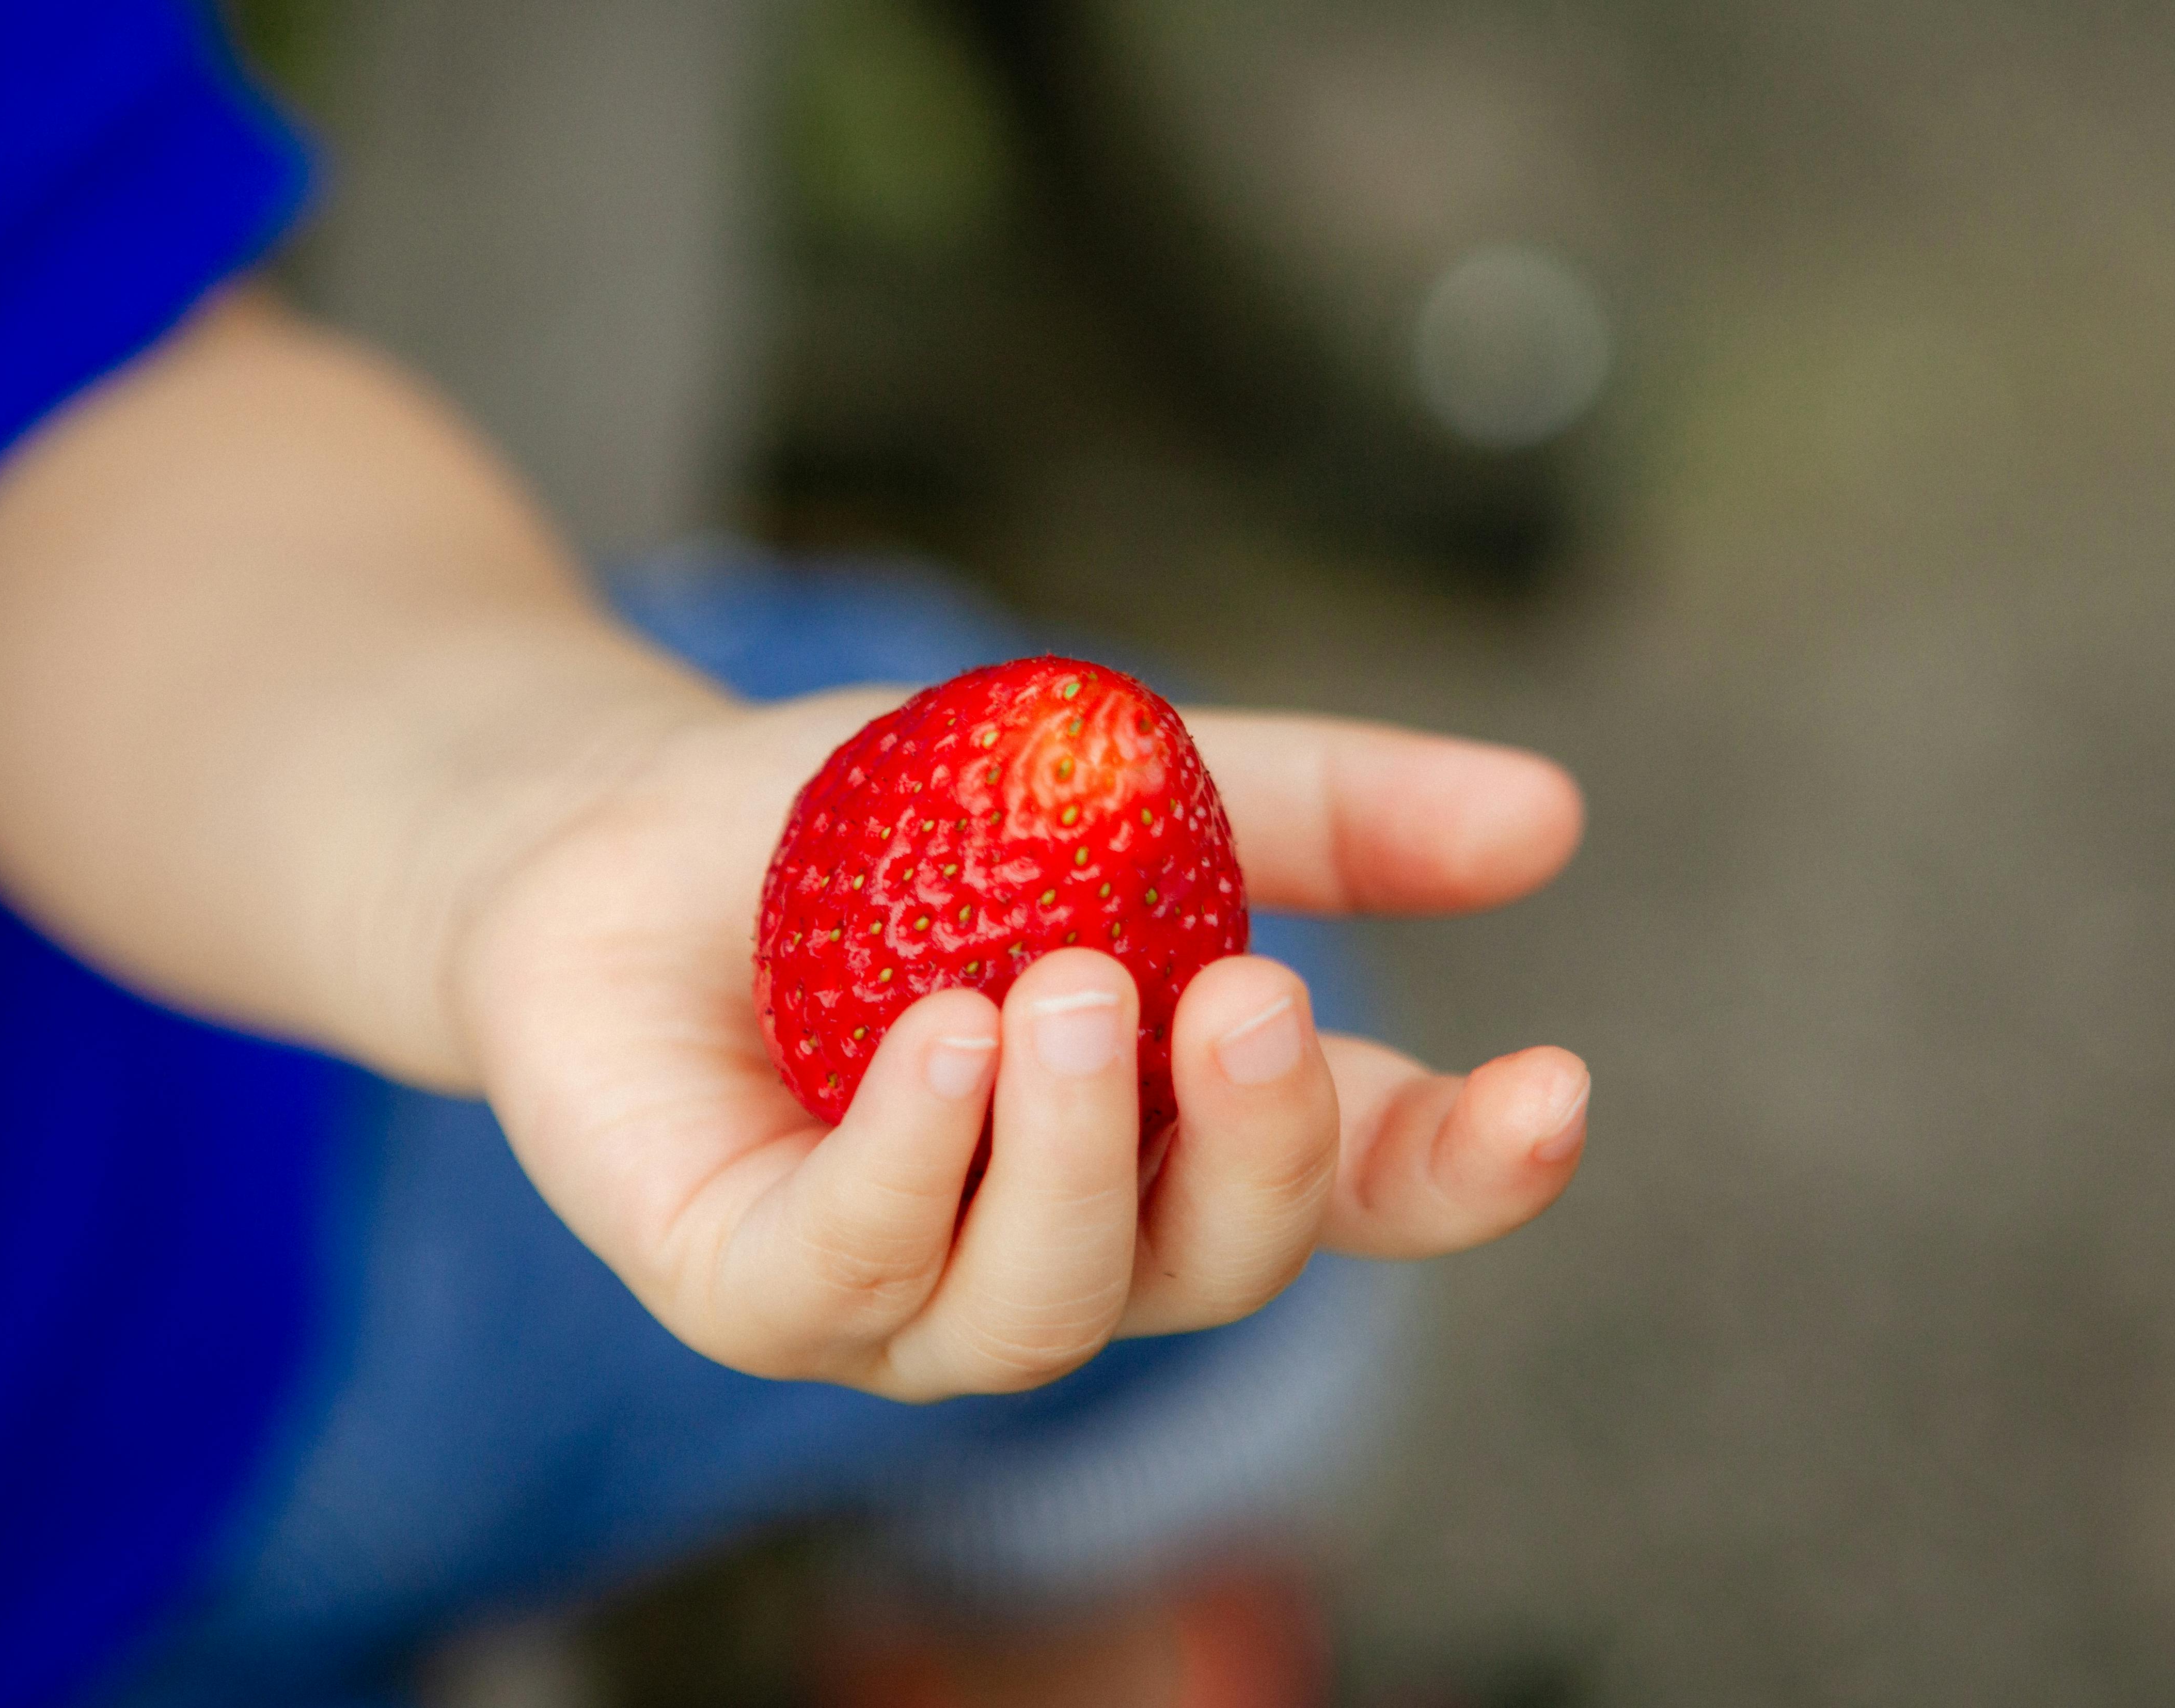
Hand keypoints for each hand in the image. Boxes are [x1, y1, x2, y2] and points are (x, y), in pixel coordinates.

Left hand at [452, 692, 1588, 1401]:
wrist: (618, 821)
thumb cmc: (877, 823)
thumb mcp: (1111, 775)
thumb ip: (1319, 806)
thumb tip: (1554, 817)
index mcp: (1171, 1135)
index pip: (1358, 1191)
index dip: (1468, 1169)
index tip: (1556, 1086)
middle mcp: (1060, 1237)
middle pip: (1216, 1270)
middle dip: (1256, 1152)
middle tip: (1252, 993)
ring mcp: (904, 1289)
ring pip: (1040, 1308)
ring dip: (1076, 1160)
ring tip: (1073, 993)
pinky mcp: (748, 1288)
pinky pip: (849, 1278)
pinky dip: (911, 1167)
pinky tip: (943, 1044)